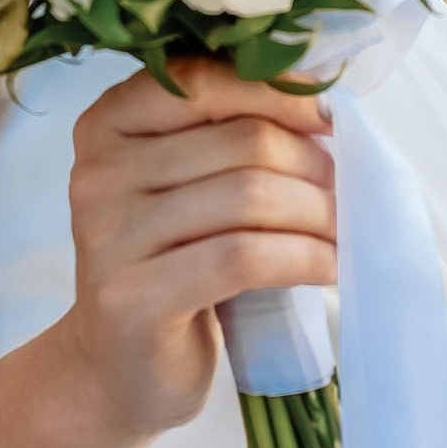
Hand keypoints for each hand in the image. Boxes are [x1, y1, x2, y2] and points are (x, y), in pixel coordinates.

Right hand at [65, 58, 335, 442]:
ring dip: (318, 213)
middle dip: (312, 163)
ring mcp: (108, 235)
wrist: (117, 367)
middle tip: (348, 190)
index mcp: (108, 123)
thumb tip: (324, 104)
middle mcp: (97, 170)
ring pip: (250, 196)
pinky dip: (303, 257)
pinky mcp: (132, 296)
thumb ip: (229, 135)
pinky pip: (243, 257)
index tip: (329, 117)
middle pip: (241, 140)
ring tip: (345, 230)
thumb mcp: (185, 184)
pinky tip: (330, 267)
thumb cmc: (170, 263)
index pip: (204, 80)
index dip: (279, 93)